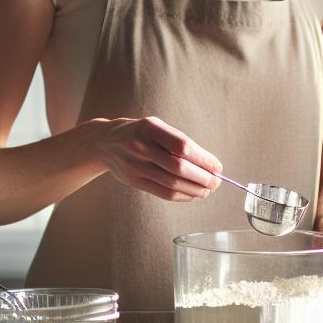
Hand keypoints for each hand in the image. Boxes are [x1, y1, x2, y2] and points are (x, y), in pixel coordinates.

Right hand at [91, 116, 220, 201]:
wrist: (104, 142)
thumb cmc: (140, 133)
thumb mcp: (156, 126)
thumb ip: (178, 142)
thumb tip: (209, 164)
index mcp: (150, 128)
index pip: (183, 146)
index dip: (204, 159)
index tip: (217, 167)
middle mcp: (141, 146)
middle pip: (179, 168)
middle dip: (203, 178)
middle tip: (216, 182)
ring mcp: (135, 165)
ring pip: (172, 183)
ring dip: (195, 190)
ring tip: (208, 190)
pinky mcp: (133, 181)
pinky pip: (163, 193)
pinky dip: (182, 196)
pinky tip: (193, 195)